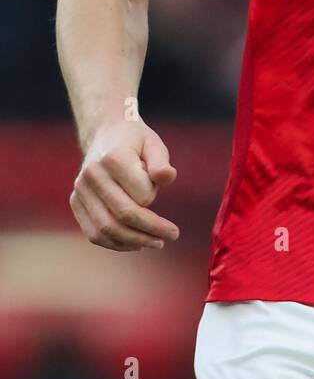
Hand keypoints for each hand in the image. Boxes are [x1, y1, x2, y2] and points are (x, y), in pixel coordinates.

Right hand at [70, 121, 179, 251]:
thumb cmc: (136, 142)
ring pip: (106, 229)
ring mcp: (80, 190)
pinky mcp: (75, 202)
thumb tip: (168, 177)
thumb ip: (161, 162)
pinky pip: (93, 233)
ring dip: (134, 241)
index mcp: (113, 157)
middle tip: (172, 235)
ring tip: (156, 242)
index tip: (160, 187)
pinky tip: (136, 243)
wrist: (105, 135)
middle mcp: (92, 174)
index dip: (154, 196)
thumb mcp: (153, 144)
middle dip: (151, 230)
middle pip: (123, 215)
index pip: (140, 194)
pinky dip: (116, 243)